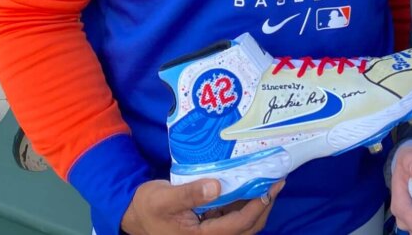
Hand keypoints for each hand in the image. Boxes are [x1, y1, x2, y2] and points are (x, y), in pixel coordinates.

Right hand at [121, 179, 280, 234]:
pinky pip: (234, 219)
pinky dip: (245, 205)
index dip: (257, 206)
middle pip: (248, 228)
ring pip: (244, 225)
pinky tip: (251, 187)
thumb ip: (190, 193)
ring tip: (269, 182)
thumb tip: (217, 186)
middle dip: (265, 206)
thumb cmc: (148, 207)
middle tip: (277, 181)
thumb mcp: (164, 198)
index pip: (238, 225)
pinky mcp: (210, 227)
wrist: (134, 215)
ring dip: (258, 206)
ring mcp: (211, 234)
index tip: (271, 186)